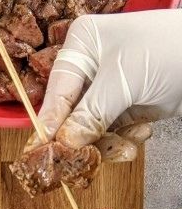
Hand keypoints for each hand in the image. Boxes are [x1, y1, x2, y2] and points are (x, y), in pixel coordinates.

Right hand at [33, 10, 181, 153]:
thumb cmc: (168, 50)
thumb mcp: (123, 80)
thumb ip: (90, 114)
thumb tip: (64, 143)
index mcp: (82, 46)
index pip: (57, 91)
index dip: (49, 123)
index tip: (40, 150)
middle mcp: (91, 68)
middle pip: (72, 114)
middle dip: (82, 138)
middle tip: (81, 162)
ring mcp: (108, 91)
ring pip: (92, 129)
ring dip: (108, 144)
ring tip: (127, 149)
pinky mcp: (125, 109)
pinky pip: (112, 134)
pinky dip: (124, 141)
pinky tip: (141, 133)